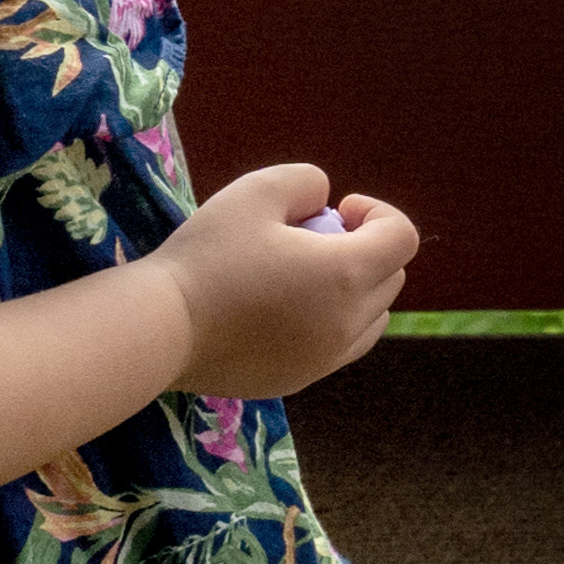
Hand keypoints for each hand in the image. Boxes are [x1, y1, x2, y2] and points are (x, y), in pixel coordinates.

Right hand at [153, 157, 418, 396]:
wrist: (159, 329)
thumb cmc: (207, 256)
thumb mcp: (255, 192)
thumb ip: (305, 182)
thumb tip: (325, 202)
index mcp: (347, 274)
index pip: (403, 237)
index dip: (378, 213)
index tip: (337, 209)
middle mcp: (349, 322)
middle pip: (391, 277)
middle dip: (366, 249)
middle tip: (313, 238)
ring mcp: (325, 359)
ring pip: (372, 318)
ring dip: (356, 290)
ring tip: (302, 276)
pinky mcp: (298, 380)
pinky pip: (339, 348)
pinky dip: (331, 324)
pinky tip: (284, 310)